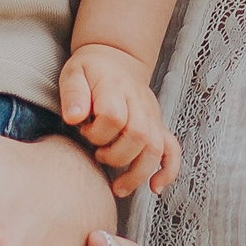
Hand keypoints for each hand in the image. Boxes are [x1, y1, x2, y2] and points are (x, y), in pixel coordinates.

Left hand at [58, 44, 180, 198]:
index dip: (97, 132)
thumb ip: (73, 94)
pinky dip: (168, 171)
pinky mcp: (158, 126)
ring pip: (155, 148)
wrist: (117, 57)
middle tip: (98, 154)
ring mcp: (152, 116)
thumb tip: (73, 117)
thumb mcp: (73, 73)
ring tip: (119, 188)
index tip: (83, 130)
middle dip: (115, 155)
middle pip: (137, 136)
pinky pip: (172, 150)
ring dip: (138, 173)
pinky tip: (155, 187)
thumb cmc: (91, 70)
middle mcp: (138, 104)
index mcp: (115, 89)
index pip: (113, 116)